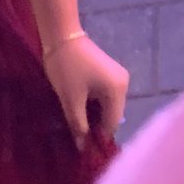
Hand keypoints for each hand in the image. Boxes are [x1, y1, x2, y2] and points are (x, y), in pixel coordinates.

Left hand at [43, 34, 129, 150]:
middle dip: (95, 127)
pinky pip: (103, 95)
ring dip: (92, 115)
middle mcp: (123, 84)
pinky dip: (92, 104)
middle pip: (111, 115)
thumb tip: (82, 148)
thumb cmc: (66, 66)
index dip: (98, 138)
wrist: (60, 34)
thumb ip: (78, 124)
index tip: (83, 149)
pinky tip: (79, 110)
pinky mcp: (107, 72)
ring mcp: (116, 77)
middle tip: (78, 138)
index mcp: (118, 90)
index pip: (112, 124)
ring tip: (77, 126)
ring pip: (106, 106)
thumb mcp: (70, 98)